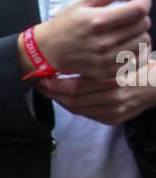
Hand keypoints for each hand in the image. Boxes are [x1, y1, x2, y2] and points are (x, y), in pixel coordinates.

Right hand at [18, 0, 150, 79]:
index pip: (139, 10)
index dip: (144, 2)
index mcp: (97, 21)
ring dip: (140, 33)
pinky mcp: (108, 72)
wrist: (49, 50)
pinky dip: (136, 50)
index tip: (139, 0)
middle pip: (143, 25)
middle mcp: (103, 42)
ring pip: (144, 42)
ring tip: (127, 30)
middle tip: (128, 15)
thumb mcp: (85, 1)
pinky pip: (137, 59)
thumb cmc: (67, 23)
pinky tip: (125, 44)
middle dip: (140, 16)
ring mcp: (106, 60)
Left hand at [36, 71, 155, 124]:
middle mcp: (113, 98)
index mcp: (112, 80)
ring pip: (77, 109)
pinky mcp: (115, 119)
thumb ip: (96, 63)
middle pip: (72, 100)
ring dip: (60, 100)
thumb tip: (67, 63)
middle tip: (39, 85)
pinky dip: (74, 107)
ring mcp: (113, 111)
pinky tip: (66, 99)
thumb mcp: (118, 58)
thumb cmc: (137, 66)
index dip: (55, 84)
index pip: (75, 86)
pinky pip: (87, 115)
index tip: (43, 77)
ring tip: (49, 91)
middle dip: (52, 93)